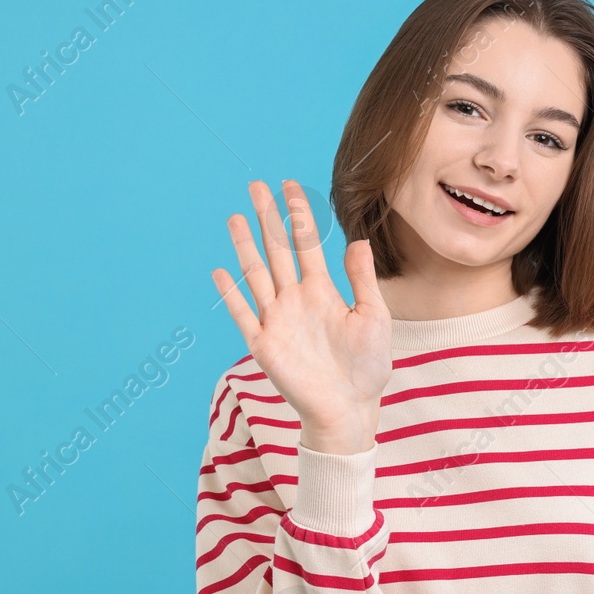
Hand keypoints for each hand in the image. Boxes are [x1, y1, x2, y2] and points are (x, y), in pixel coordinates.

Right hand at [212, 179, 391, 453]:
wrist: (349, 408)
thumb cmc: (366, 367)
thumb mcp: (373, 317)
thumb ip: (362, 280)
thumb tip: (357, 241)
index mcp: (322, 291)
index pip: (306, 243)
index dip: (298, 214)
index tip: (289, 185)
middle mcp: (295, 300)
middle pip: (276, 250)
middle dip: (267, 218)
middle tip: (255, 185)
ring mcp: (277, 320)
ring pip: (256, 274)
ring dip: (245, 246)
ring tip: (236, 216)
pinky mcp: (264, 344)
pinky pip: (244, 314)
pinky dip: (231, 294)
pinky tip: (220, 272)